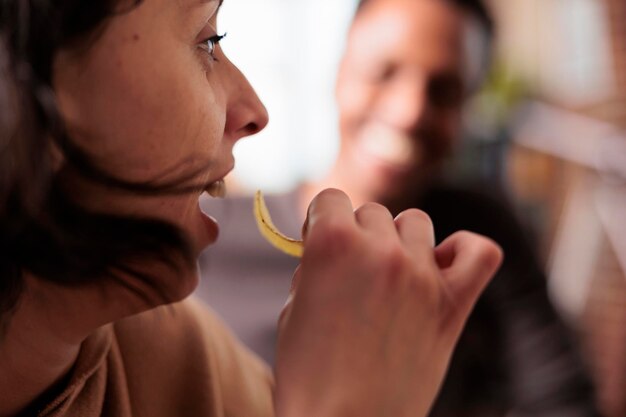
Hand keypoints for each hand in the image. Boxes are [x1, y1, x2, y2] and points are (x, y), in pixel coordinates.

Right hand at [274, 189, 501, 416]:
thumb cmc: (310, 375)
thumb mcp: (294, 309)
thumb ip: (316, 267)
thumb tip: (333, 248)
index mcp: (332, 244)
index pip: (331, 199)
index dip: (322, 221)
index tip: (322, 242)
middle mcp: (380, 250)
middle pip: (372, 211)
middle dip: (358, 236)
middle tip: (353, 274)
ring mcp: (422, 275)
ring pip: (415, 222)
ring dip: (400, 242)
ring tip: (390, 276)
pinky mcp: (452, 304)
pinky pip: (478, 251)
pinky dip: (462, 251)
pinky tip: (440, 267)